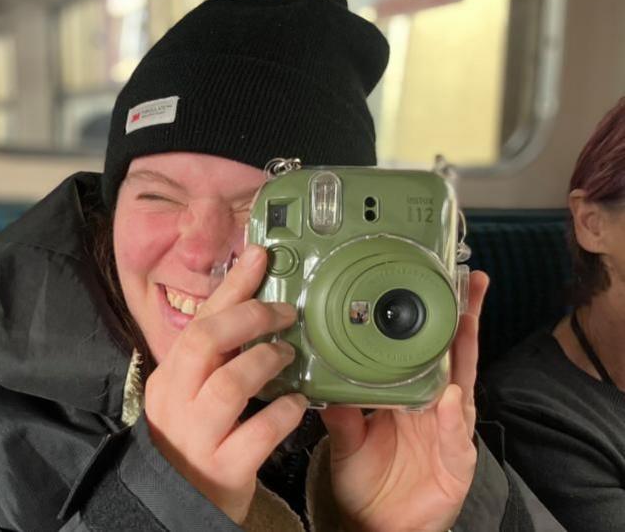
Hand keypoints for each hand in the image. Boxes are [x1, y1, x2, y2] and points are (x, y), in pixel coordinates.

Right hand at [144, 245, 307, 523]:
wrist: (177, 505)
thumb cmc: (193, 441)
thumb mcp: (190, 395)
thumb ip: (213, 359)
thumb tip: (249, 309)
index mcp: (170, 377)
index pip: (198, 319)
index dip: (232, 286)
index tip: (259, 256)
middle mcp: (176, 401)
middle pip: (205, 341)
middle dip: (249, 317)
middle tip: (285, 311)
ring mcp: (197, 435)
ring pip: (229, 383)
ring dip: (266, 361)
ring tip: (288, 355)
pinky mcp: (223, 468)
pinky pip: (258, 433)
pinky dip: (284, 413)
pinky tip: (299, 404)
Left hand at [320, 271, 489, 531]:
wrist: (377, 525)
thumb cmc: (367, 479)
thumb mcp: (346, 436)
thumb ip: (339, 405)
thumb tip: (318, 372)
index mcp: (411, 395)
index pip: (424, 348)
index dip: (432, 316)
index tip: (434, 279)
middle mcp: (435, 407)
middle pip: (454, 356)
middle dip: (464, 317)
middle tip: (468, 280)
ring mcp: (448, 432)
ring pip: (463, 386)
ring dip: (466, 354)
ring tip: (466, 319)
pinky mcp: (456, 463)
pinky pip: (455, 438)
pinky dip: (453, 419)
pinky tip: (451, 398)